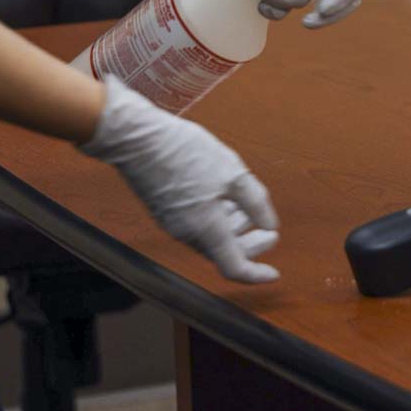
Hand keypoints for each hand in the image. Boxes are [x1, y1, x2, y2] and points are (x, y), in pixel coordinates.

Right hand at [79, 79, 280, 282]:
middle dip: (251, 246)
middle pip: (224, 253)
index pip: (234, 267)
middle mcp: (187, 233)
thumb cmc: (186, 153)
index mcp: (207, 229)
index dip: (256, 273)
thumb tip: (269, 226)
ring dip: (234, 229)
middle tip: (270, 232)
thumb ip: (256, 203)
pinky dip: (217, 219)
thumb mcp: (233, 174)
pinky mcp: (165, 210)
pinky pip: (197, 225)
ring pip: (211, 237)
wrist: (136, 137)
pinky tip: (226, 198)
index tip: (274, 273)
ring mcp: (173, 222)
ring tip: (250, 210)